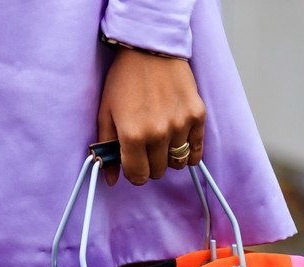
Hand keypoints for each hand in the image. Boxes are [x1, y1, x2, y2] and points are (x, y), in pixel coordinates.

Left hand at [96, 46, 205, 185]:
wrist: (151, 50)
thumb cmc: (124, 81)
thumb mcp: (106, 114)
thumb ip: (106, 148)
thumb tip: (109, 180)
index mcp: (132, 136)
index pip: (138, 176)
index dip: (134, 173)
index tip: (133, 163)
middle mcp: (158, 134)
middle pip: (157, 171)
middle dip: (149, 164)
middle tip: (146, 147)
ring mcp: (180, 125)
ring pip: (177, 162)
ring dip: (168, 156)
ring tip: (162, 140)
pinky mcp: (197, 115)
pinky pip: (196, 150)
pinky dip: (189, 152)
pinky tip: (180, 143)